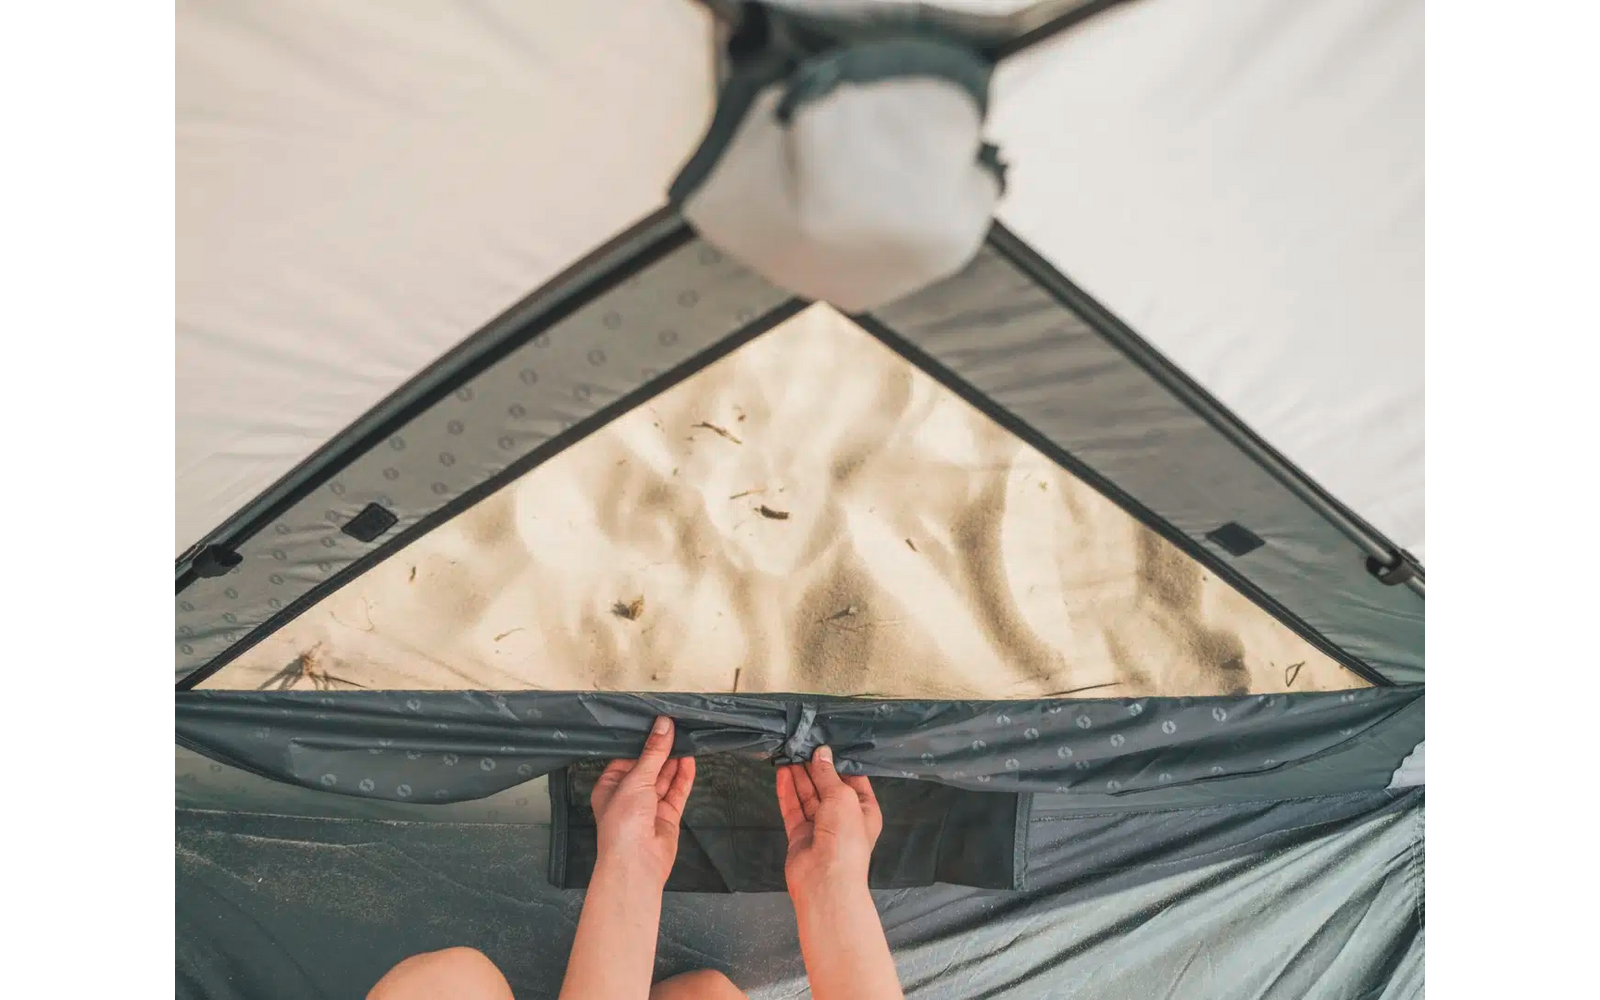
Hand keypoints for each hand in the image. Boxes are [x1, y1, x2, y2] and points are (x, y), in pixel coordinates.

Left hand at [590, 715, 694, 887]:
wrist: (636, 863)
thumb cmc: (623, 822)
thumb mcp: (636, 779)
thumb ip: (653, 753)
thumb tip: (664, 725)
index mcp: (610, 786)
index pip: (628, 758)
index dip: (643, 742)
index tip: (658, 723)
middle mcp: (629, 795)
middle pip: (649, 767)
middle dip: (662, 750)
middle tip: (677, 728)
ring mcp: (649, 806)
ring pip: (665, 778)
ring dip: (675, 761)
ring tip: (687, 739)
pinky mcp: (667, 815)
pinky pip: (677, 791)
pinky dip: (684, 776)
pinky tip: (690, 759)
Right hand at [775, 746, 882, 903]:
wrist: (825, 881)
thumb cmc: (845, 839)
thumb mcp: (842, 798)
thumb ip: (828, 775)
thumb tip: (822, 753)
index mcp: (864, 810)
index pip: (852, 780)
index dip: (839, 763)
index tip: (825, 744)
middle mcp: (843, 818)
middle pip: (827, 787)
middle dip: (814, 768)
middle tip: (801, 746)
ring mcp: (820, 827)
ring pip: (808, 797)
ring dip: (799, 777)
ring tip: (787, 754)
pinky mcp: (800, 836)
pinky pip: (793, 809)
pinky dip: (787, 792)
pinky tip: (781, 773)